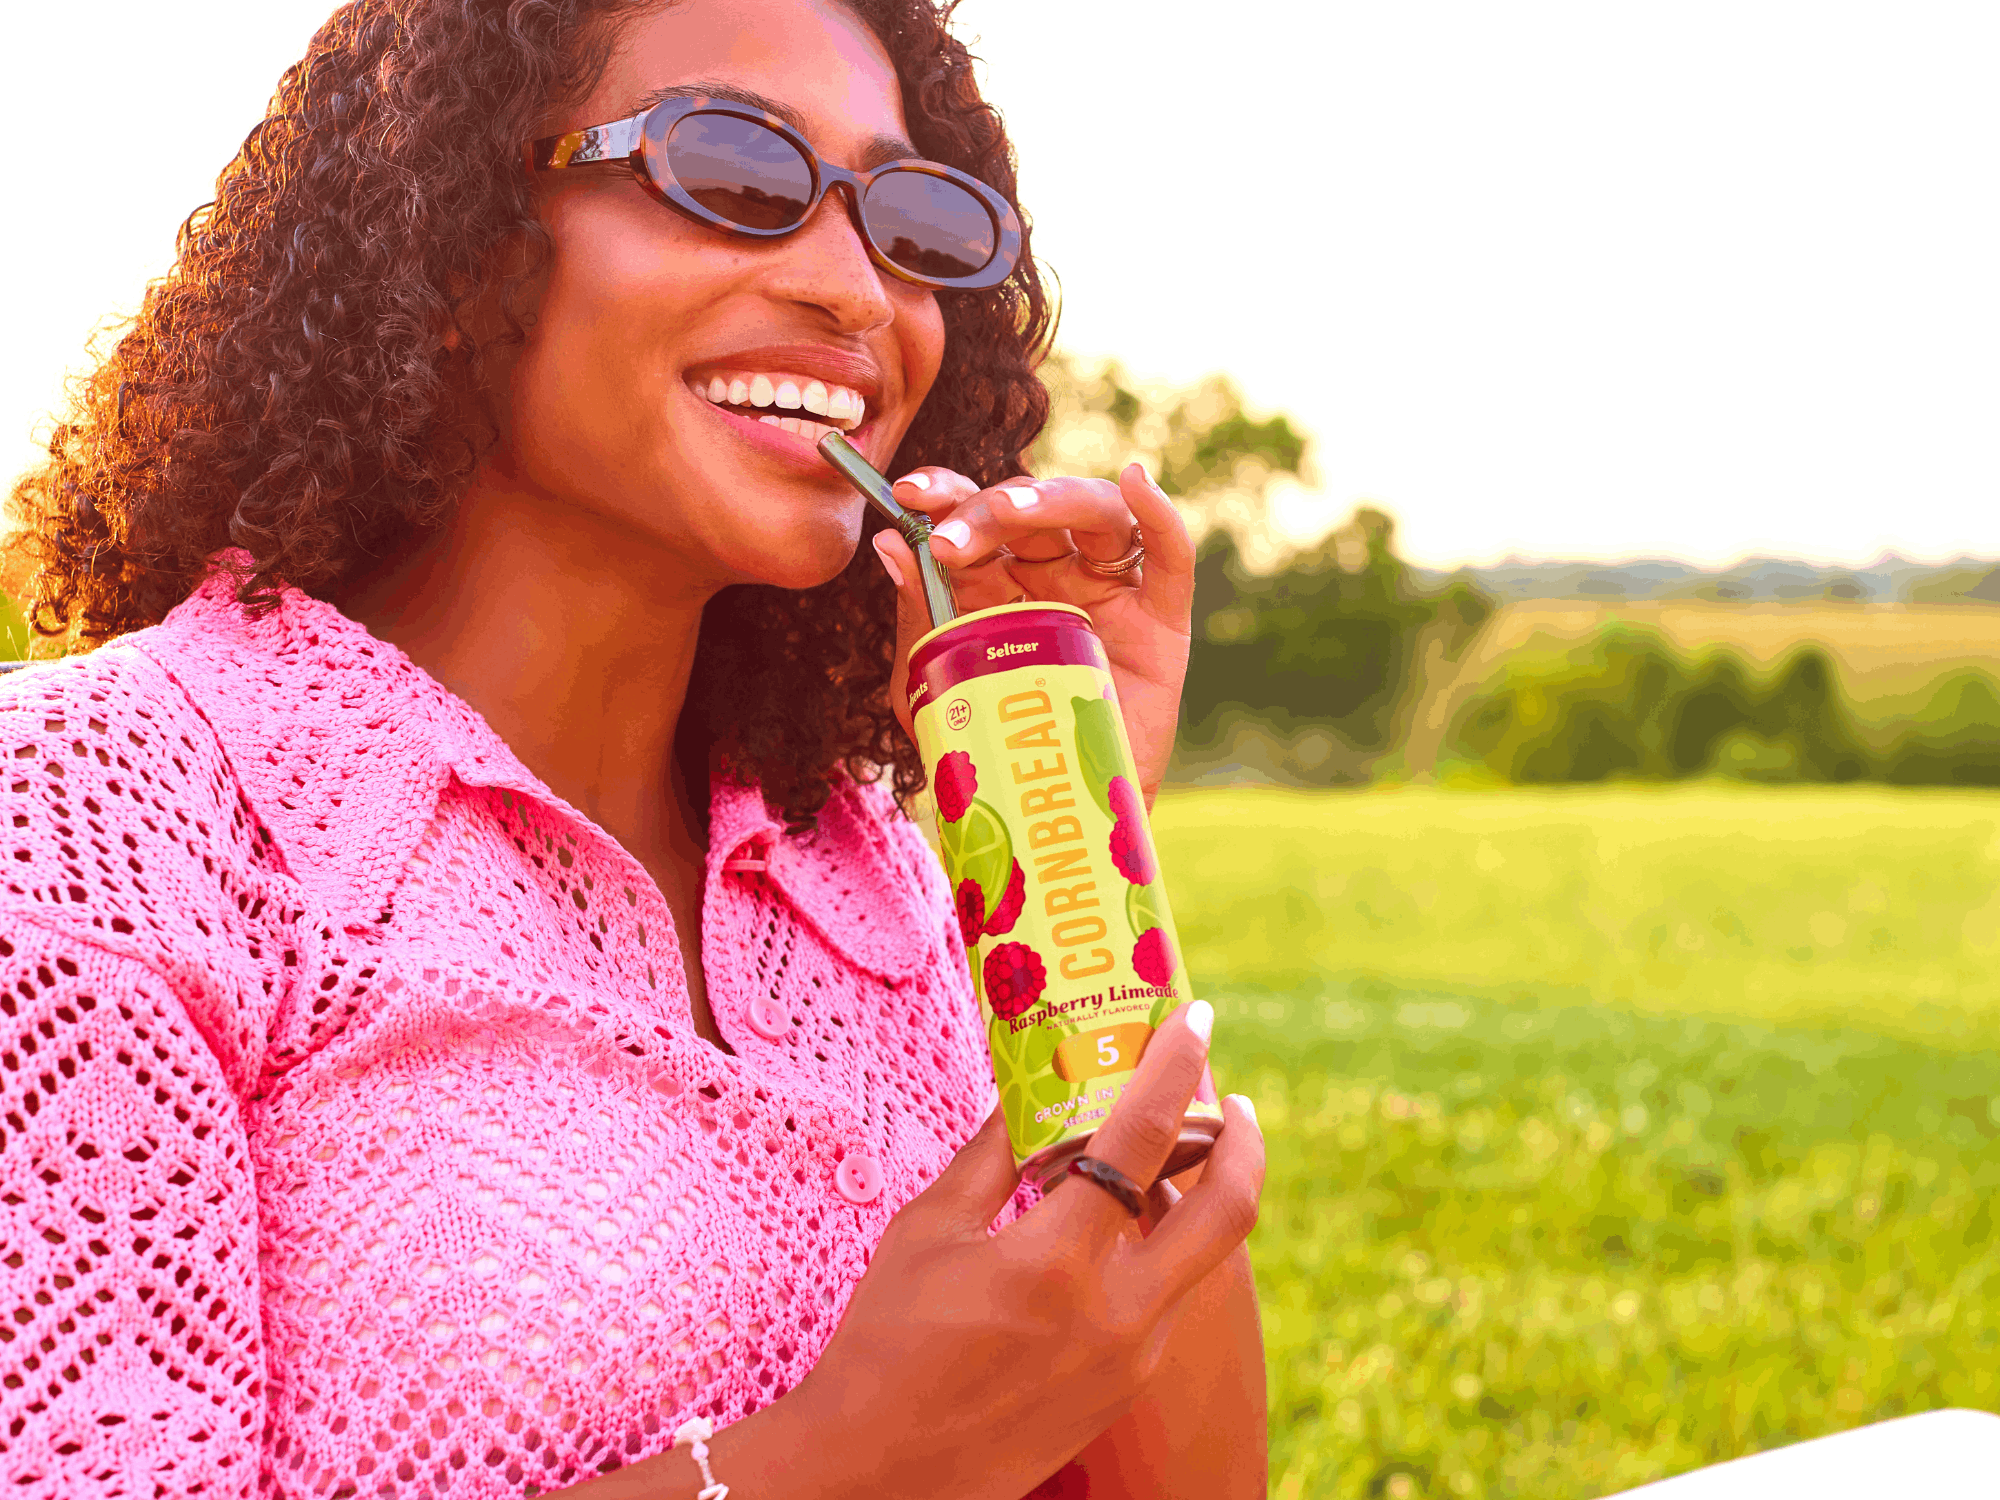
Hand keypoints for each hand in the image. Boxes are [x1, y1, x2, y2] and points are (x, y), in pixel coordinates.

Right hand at [774, 1002, 1261, 1499]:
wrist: (882, 1474)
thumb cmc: (887, 1345)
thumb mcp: (927, 1232)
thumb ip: (991, 1156)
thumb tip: (1030, 1088)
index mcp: (1054, 1262)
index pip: (1143, 1136)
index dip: (1176, 1064)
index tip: (1195, 1019)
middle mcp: (1115, 1313)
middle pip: (1230, 1208)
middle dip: (1245, 1139)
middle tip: (1231, 1097)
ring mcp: (1132, 1357)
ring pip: (1207, 1256)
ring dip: (1205, 1192)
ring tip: (1171, 1151)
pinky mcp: (1130, 1385)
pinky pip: (1172, 1297)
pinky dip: (1166, 1246)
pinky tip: (1128, 1223)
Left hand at [871, 463, 1194, 802]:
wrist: (1048, 816)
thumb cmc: (988, 745)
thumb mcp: (934, 683)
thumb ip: (918, 614)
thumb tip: (890, 542)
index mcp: (1000, 576)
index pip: (976, 514)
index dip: (946, 493)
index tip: (906, 493)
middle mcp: (1056, 572)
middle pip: (1032, 511)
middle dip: (987, 511)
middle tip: (950, 542)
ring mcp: (1111, 592)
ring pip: (1096, 514)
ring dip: (1054, 500)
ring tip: (1013, 514)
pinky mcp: (1161, 623)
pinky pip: (1171, 558)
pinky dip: (1160, 516)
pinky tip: (1138, 483)